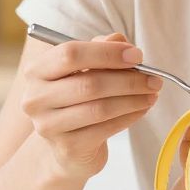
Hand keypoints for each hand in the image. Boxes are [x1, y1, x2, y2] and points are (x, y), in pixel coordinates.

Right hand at [21, 32, 161, 178]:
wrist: (67, 146)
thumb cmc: (77, 99)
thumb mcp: (85, 68)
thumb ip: (100, 48)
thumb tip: (121, 41)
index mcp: (36, 71)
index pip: (70, 54)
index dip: (107, 53)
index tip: (137, 55)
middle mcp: (35, 98)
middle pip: (89, 83)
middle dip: (128, 79)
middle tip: (153, 78)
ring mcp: (48, 126)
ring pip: (100, 108)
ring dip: (133, 99)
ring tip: (152, 93)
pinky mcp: (67, 147)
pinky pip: (106, 128)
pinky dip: (130, 117)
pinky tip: (142, 109)